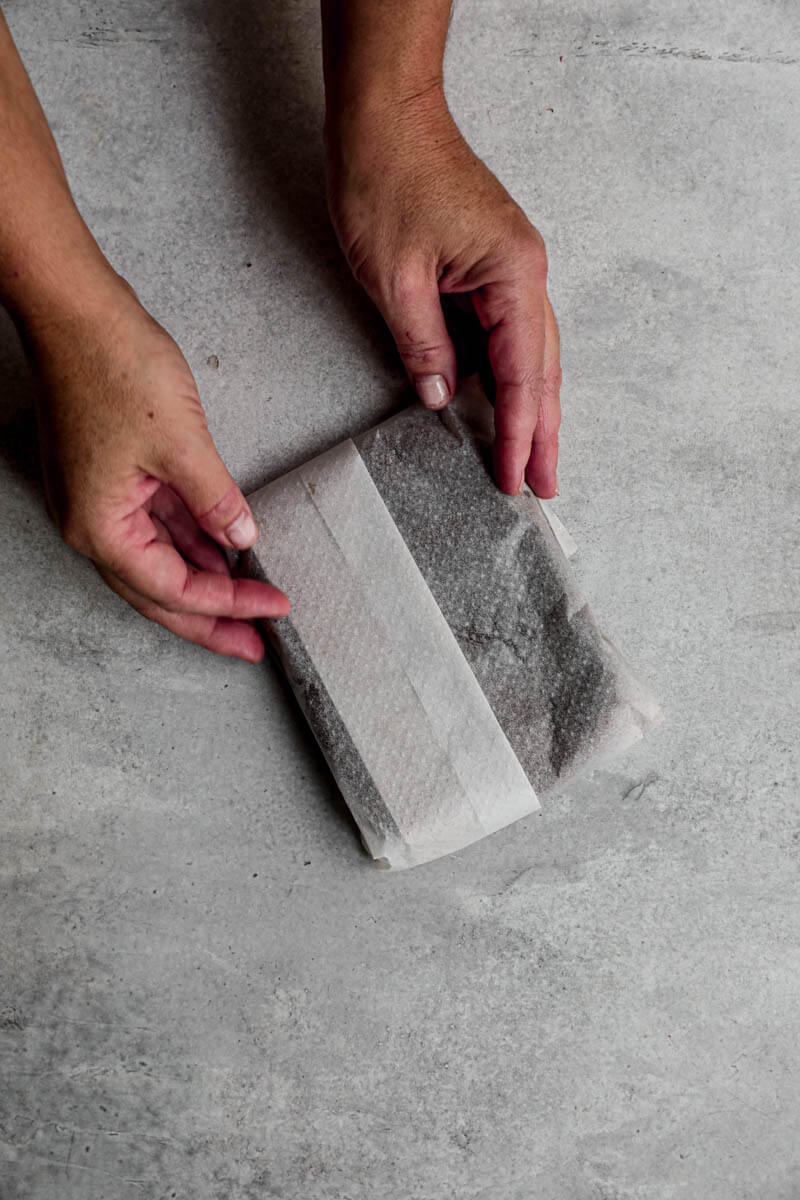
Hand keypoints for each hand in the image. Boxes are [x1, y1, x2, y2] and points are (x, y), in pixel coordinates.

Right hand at [25, 274, 287, 661]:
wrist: (76, 310)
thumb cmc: (113, 366)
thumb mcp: (181, 442)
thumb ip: (216, 501)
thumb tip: (242, 540)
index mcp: (101, 527)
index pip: (173, 589)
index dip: (227, 604)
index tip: (273, 606)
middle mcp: (93, 524)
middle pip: (159, 593)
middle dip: (211, 621)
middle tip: (255, 645)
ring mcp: (99, 502)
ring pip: (159, 562)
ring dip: (204, 583)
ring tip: (249, 602)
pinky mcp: (112, 478)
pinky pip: (157, 527)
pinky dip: (192, 542)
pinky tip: (224, 552)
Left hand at [325, 89, 561, 497]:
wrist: (384, 113)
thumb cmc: (387, 176)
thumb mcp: (394, 278)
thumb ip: (423, 346)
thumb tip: (441, 396)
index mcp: (513, 274)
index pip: (523, 375)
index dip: (520, 433)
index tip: (516, 478)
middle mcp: (525, 271)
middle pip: (541, 369)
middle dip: (544, 431)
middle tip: (544, 486)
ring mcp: (511, 266)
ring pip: (528, 353)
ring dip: (531, 407)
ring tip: (532, 458)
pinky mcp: (490, 263)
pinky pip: (504, 331)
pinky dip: (506, 373)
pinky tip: (502, 405)